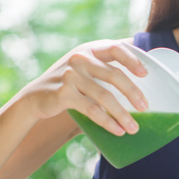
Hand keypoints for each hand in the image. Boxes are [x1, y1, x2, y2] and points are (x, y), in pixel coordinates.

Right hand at [22, 40, 148, 135]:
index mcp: (89, 50)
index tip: (145, 74)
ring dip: (122, 114)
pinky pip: (92, 110)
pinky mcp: (63, 94)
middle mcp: (79, 59)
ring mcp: (70, 75)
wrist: (34, 98)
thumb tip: (138, 87)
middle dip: (133, 93)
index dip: (132, 60)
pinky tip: (117, 130)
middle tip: (145, 107)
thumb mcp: (83, 70)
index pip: (115, 48)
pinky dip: (107, 122)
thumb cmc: (68, 86)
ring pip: (105, 96)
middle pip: (114, 75)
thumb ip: (103, 70)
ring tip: (133, 128)